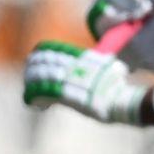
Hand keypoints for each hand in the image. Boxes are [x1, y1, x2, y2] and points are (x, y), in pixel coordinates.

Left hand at [23, 41, 145, 123]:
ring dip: (31, 82)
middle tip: (28, 76)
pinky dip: (35, 96)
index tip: (34, 58)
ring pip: (41, 75)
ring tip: (28, 89)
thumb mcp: (112, 69)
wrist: (124, 102)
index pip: (56, 50)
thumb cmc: (120, 89)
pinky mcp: (67, 96)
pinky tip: (32, 102)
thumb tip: (109, 61)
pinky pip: (44, 92)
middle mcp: (74, 66)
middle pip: (45, 61)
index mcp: (82, 58)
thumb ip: (101, 64)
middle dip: (33, 68)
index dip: (42, 53)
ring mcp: (70, 80)